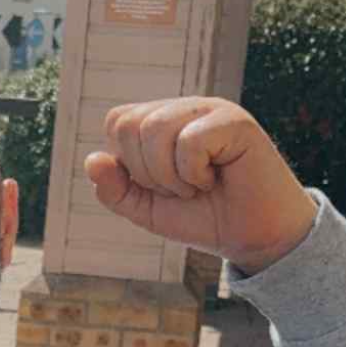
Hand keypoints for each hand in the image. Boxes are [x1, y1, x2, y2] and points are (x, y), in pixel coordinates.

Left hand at [82, 97, 318, 268]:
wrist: (253, 237)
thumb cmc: (204, 217)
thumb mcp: (147, 210)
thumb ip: (115, 189)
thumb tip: (92, 160)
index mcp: (162, 121)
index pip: (118, 122)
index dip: (129, 164)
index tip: (160, 186)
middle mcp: (184, 108)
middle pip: (130, 124)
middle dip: (147, 172)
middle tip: (182, 188)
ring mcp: (211, 110)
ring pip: (155, 129)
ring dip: (170, 175)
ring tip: (198, 185)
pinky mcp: (235, 121)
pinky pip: (189, 141)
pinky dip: (194, 173)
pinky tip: (217, 178)